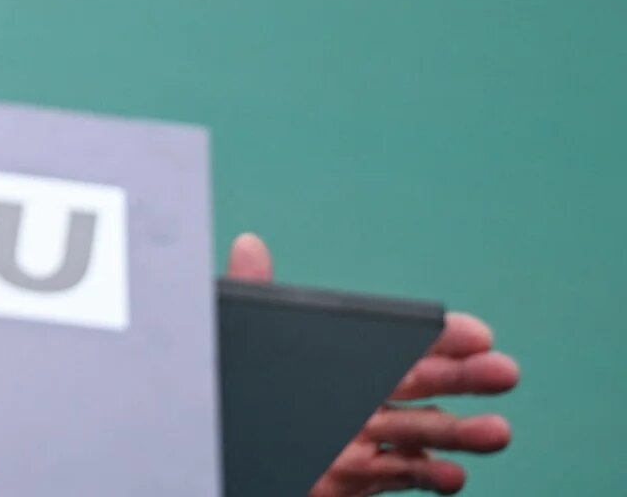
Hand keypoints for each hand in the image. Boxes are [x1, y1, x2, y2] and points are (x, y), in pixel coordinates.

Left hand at [226, 233, 519, 495]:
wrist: (211, 448)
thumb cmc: (227, 388)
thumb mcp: (236, 337)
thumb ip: (248, 296)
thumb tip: (248, 243)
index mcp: (335, 359)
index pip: (396, 341)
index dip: (439, 339)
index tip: (479, 334)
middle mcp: (352, 398)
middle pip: (420, 386)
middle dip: (465, 379)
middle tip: (505, 372)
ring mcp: (354, 440)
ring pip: (419, 434)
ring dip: (461, 433)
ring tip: (497, 432)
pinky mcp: (347, 479)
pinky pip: (396, 477)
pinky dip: (428, 477)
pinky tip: (453, 476)